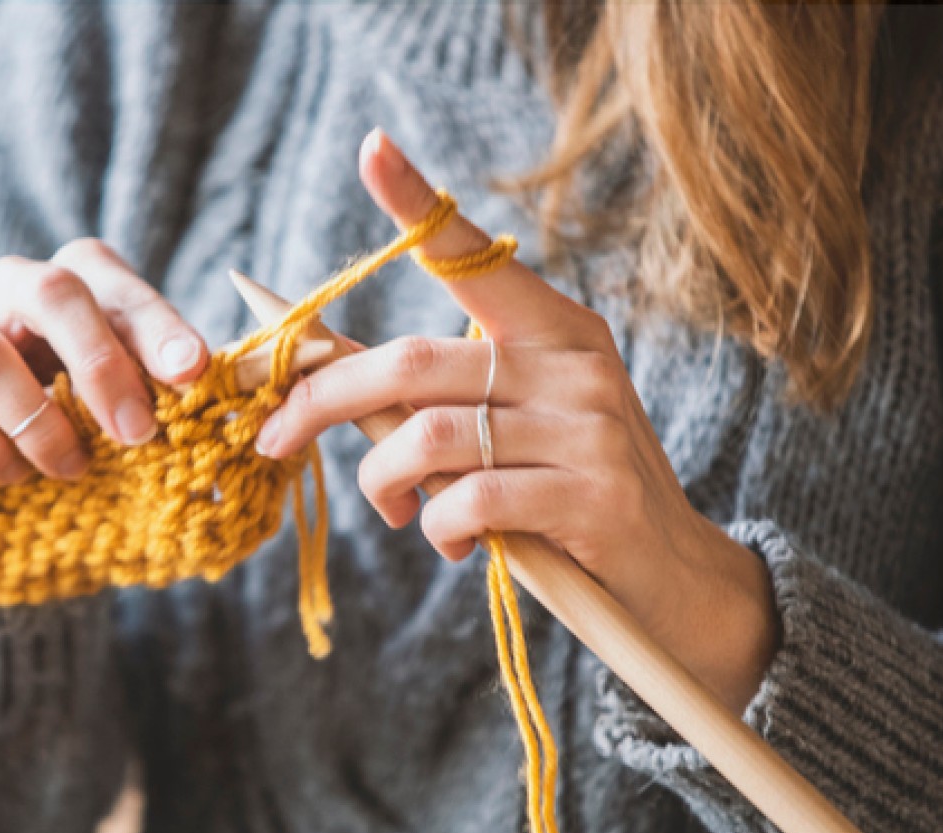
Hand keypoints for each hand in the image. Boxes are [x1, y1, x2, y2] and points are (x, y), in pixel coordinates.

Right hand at [0, 240, 207, 485]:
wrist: (2, 441)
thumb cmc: (88, 411)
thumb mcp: (136, 394)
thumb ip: (174, 392)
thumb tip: (233, 413)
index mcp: (80, 279)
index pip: (117, 285)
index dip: (157, 326)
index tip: (192, 371)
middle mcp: (14, 287)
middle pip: (52, 292)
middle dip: (100, 367)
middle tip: (136, 435)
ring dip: (36, 421)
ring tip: (70, 468)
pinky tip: (11, 475)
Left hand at [255, 129, 777, 711]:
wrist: (669, 574)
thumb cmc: (565, 493)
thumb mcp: (511, 427)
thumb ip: (437, 397)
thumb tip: (328, 377)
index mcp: (553, 328)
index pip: (476, 253)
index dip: (419, 203)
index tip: (371, 148)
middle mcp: (573, 363)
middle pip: (413, 361)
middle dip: (323, 401)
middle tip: (272, 438)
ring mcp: (589, 427)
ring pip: (431, 436)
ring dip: (382, 482)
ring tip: (392, 509)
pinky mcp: (593, 495)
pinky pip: (472, 501)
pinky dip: (437, 527)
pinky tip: (448, 542)